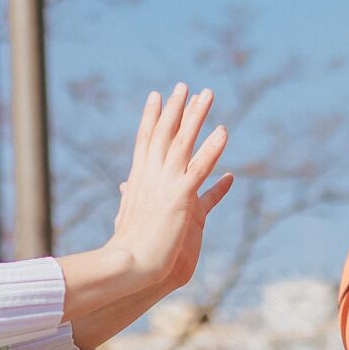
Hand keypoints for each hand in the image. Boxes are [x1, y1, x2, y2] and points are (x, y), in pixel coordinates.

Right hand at [108, 84, 233, 292]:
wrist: (129, 263)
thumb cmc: (128, 246)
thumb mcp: (127, 214)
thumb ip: (130, 196)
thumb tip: (125, 186)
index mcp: (138, 178)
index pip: (146, 139)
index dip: (152, 116)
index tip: (157, 95)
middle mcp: (150, 175)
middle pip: (165, 133)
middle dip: (175, 108)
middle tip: (184, 85)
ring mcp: (165, 183)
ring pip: (184, 142)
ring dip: (197, 116)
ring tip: (208, 94)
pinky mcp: (181, 197)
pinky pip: (200, 167)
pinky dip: (212, 148)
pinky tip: (223, 132)